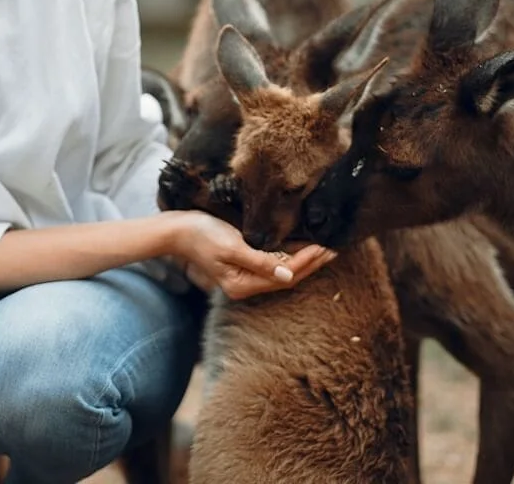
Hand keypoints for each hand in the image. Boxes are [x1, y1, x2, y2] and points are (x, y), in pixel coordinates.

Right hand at [166, 211, 336, 299]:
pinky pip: (274, 262)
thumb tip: (287, 272)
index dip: (307, 261)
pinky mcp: (244, 263)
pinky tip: (303, 246)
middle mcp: (246, 284)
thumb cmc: (202, 235)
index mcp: (243, 284)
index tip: (326, 247)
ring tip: (326, 249)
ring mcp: (245, 275)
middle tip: (335, 249)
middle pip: (287, 276)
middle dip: (312, 263)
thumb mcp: (232, 246)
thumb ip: (259, 260)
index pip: (285, 275)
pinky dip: (291, 254)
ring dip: (305, 260)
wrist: (178, 230)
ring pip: (283, 269)